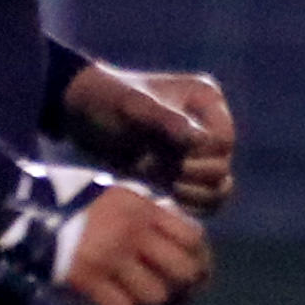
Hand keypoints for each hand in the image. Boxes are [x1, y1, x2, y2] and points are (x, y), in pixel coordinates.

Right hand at [58, 182, 217, 304]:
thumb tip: (179, 234)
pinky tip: (109, 300)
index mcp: (143, 210)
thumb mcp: (119, 194)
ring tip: (133, 293)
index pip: (191, 237)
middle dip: (179, 282)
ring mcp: (111, 258)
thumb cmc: (78, 200)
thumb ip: (149, 212)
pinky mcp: (87, 280)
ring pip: (155, 295)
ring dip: (146, 298)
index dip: (193, 253)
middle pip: (183, 271)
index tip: (183, 259)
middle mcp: (133, 234)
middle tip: (166, 284)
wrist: (28, 207)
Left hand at [62, 60, 237, 211]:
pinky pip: (206, 200)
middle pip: (222, 166)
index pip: (223, 141)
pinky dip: (192, 205)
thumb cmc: (106, 100)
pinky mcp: (185, 173)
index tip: (161, 152)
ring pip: (220, 187)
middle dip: (191, 174)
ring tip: (164, 188)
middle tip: (153, 170)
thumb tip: (198, 140)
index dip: (198, 155)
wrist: (80, 113)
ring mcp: (198, 151)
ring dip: (194, 194)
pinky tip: (167, 200)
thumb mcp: (132, 105)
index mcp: (206, 99)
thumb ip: (165, 120)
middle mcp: (209, 124)